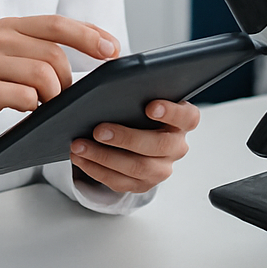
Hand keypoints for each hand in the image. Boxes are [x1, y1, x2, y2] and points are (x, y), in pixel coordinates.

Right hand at [0, 15, 119, 184]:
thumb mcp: (4, 63)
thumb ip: (36, 54)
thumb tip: (91, 56)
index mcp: (5, 28)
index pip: (57, 24)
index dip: (90, 34)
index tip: (114, 49)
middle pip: (56, 54)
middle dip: (67, 80)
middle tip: (58, 99)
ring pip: (45, 74)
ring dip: (52, 97)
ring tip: (40, 108)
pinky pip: (26, 97)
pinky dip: (33, 109)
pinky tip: (23, 114)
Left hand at [69, 100, 200, 193]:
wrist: (138, 133)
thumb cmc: (140, 109)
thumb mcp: (144, 96)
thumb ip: (138, 91)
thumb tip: (113, 82)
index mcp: (183, 121)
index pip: (187, 117)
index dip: (170, 112)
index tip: (150, 106)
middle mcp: (177, 147)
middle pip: (159, 145)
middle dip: (126, 138)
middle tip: (99, 130)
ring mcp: (162, 169)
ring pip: (137, 168)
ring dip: (104, 157)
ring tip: (79, 145)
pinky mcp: (143, 184)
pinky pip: (120, 182)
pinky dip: (96, 170)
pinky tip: (81, 158)